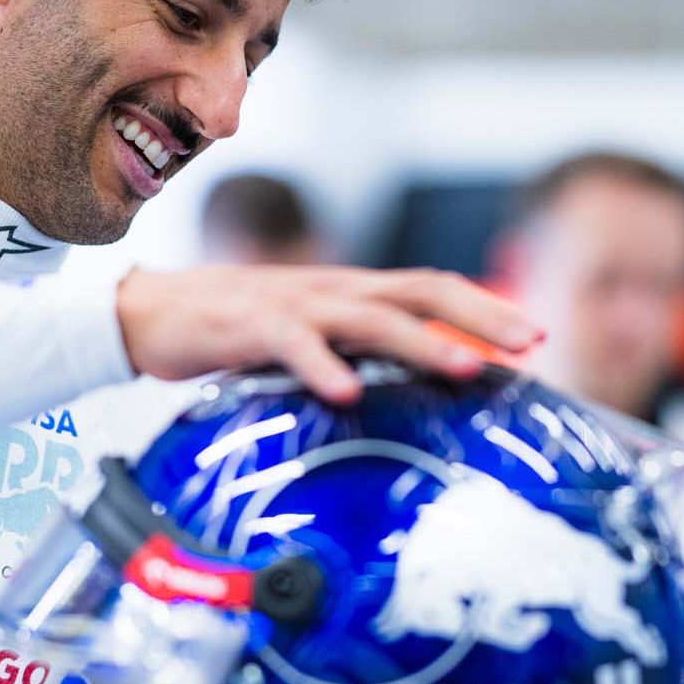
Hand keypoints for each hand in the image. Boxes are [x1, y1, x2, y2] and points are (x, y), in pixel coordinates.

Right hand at [114, 265, 542, 402]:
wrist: (150, 311)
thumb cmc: (238, 330)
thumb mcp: (312, 339)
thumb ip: (359, 354)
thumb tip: (416, 390)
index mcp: (352, 294)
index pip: (432, 290)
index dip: (485, 310)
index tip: (534, 339)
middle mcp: (333, 290)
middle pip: (419, 292)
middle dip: (479, 317)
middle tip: (528, 344)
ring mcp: (293, 303)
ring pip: (370, 316)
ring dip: (422, 342)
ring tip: (465, 369)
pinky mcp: (247, 324)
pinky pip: (290, 342)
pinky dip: (322, 365)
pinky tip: (347, 392)